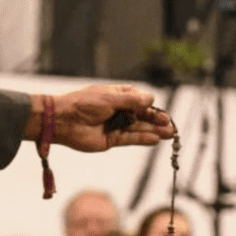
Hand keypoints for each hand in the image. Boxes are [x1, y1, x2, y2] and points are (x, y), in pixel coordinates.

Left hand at [28, 86, 174, 152]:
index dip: (150, 106)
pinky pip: (130, 139)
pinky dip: (142, 138)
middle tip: (171, 125)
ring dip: (154, 130)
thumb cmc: (83, 103)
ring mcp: (115, 125)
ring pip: (138, 128)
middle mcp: (117, 110)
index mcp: (116, 96)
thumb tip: (151, 99)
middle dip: (156, 120)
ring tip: (169, 134)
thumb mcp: (110, 98)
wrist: (64, 120)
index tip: (160, 110)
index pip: (138, 100)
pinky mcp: (111, 140)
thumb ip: (132, 100)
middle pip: (141, 115)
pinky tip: (155, 139)